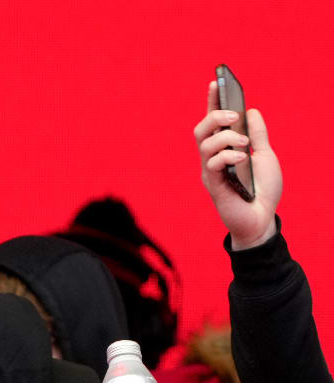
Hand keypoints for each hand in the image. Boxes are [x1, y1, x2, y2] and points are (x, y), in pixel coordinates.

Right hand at [195, 82, 281, 249]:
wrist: (261, 217)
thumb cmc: (261, 190)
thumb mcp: (264, 155)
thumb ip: (256, 135)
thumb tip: (251, 111)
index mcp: (223, 149)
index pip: (214, 122)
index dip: (212, 102)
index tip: (215, 82)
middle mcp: (212, 158)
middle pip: (201, 130)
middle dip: (214, 116)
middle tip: (234, 116)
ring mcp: (210, 171)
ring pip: (204, 144)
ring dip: (225, 137)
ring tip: (244, 143)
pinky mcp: (212, 184)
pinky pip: (212, 163)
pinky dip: (227, 155)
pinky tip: (242, 159)